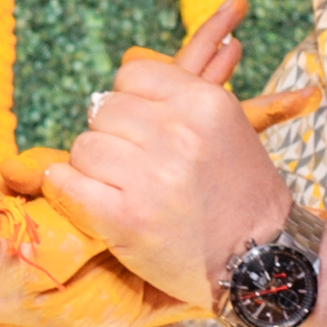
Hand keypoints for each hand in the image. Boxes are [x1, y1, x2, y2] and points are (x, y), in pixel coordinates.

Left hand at [45, 8, 291, 309]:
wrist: (260, 261)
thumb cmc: (240, 194)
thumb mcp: (228, 126)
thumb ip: (180, 96)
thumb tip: (125, 65)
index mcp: (204, 103)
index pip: (132, 74)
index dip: (131, 100)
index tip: (143, 127)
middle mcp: (178, 133)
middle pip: (103, 109)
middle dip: (113, 135)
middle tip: (136, 165)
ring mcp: (150, 177)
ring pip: (84, 146)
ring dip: (94, 167)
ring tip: (125, 188)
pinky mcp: (125, 218)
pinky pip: (65, 183)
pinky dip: (67, 189)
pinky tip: (89, 198)